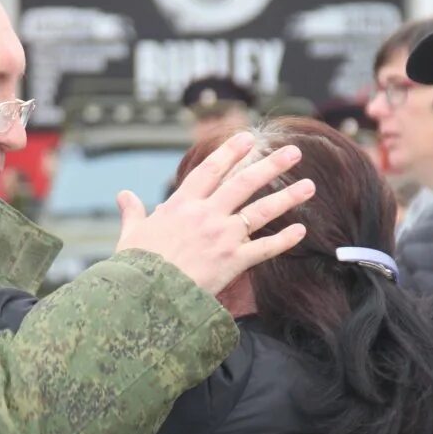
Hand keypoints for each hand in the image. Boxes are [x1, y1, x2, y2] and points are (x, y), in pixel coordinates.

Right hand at [114, 132, 314, 294]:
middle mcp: (206, 215)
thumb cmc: (135, 266)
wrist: (146, 295)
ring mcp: (222, 237)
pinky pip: (265, 248)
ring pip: (261, 211)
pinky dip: (284, 240)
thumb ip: (132, 212)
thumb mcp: (131, 234)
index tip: (248, 138)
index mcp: (181, 205)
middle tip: (293, 151)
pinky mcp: (233, 262)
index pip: (210, 170)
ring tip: (309, 185)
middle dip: (270, 165)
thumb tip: (123, 195)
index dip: (230, 152)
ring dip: (287, 197)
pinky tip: (301, 230)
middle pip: (244, 183)